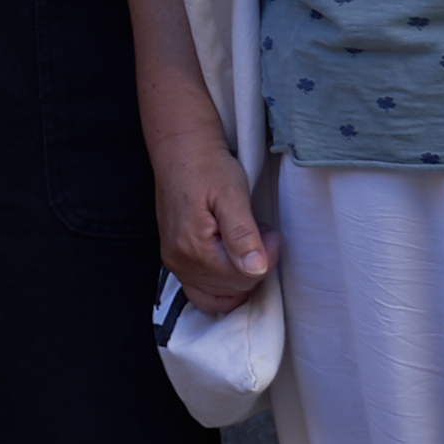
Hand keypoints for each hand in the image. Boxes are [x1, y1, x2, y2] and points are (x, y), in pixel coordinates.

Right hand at [153, 116, 272, 315]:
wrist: (181, 150)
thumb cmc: (207, 166)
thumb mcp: (232, 195)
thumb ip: (243, 235)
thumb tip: (255, 269)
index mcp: (194, 248)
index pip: (244, 276)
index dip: (266, 256)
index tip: (268, 231)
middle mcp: (180, 261)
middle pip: (234, 287)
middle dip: (255, 263)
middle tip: (257, 231)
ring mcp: (175, 262)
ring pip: (220, 293)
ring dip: (240, 273)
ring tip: (243, 241)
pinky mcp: (175, 258)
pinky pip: (201, 290)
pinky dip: (221, 284)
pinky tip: (231, 263)